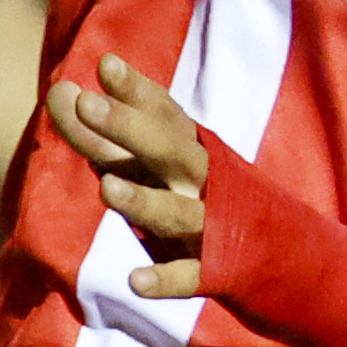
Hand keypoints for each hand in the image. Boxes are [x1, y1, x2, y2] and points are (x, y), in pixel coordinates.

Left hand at [45, 51, 209, 298]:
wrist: (286, 254)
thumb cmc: (199, 197)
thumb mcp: (153, 165)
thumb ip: (101, 135)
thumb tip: (59, 91)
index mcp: (189, 151)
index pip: (163, 114)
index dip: (136, 91)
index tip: (106, 64)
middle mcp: (202, 181)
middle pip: (168, 150)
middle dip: (128, 127)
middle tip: (87, 103)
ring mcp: (210, 226)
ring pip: (176, 212)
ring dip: (143, 200)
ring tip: (105, 188)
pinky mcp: (216, 271)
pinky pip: (190, 277)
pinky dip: (166, 280)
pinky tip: (135, 281)